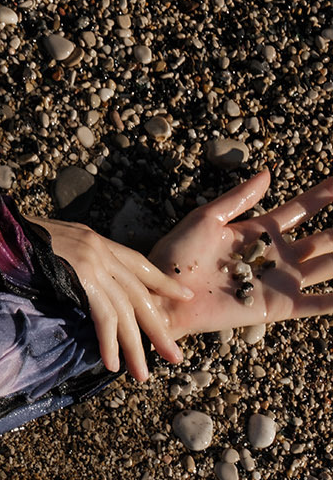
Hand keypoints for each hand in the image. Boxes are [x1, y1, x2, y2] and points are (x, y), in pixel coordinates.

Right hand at [35, 217, 193, 380]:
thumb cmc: (6, 240)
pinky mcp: (81, 277)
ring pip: (125, 310)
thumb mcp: (46, 247)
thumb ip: (67, 263)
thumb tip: (72, 287)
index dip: (161, 282)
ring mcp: (92, 262)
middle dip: (158, 328)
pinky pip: (104, 316)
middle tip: (174, 356)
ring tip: (141, 374)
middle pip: (139, 294)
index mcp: (93, 240)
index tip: (183, 296)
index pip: (137, 263)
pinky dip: (109, 342)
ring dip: (135, 346)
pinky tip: (112, 363)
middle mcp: (99, 249)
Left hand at [149, 169, 332, 339]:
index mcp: (261, 231)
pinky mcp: (280, 306)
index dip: (326, 194)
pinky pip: (319, 305)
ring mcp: (282, 281)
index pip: (304, 208)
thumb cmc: (175, 256)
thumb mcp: (206, 219)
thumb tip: (269, 172)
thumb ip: (238, 199)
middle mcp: (278, 255)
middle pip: (327, 237)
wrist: (163, 296)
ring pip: (331, 266)